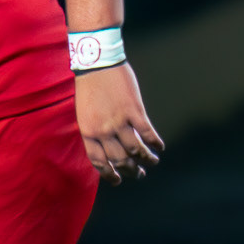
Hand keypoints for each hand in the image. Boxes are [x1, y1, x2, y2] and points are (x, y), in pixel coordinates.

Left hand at [77, 63, 162, 183]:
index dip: (109, 174)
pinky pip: (147, 133)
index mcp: (87, 131)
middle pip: (119, 159)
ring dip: (146, 160)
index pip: (98, 161)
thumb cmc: (90, 87)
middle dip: (130, 171)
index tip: (118, 180)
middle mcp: (102, 130)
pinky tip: (159, 147)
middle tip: (138, 174)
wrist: (97, 63)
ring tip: (152, 162)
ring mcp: (119, 121)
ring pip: (136, 150)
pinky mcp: (134, 111)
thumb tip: (107, 147)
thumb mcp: (84, 112)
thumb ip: (94, 130)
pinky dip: (155, 143)